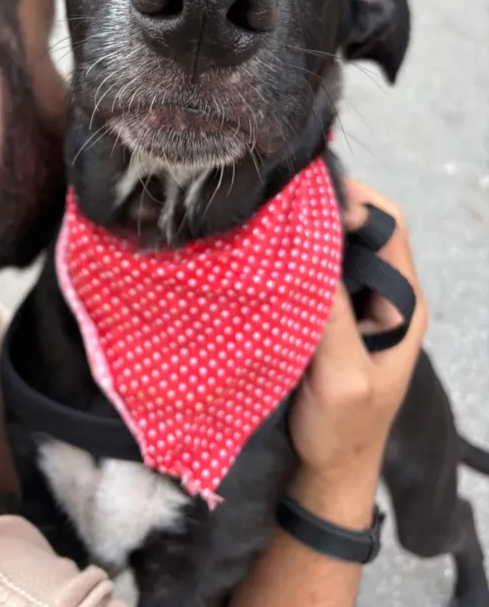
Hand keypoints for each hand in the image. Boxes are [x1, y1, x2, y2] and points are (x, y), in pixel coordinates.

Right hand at [287, 180, 427, 525]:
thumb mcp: (342, 376)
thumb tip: (312, 254)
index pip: (389, 226)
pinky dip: (292, 262)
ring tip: (268, 227)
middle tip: (281, 206)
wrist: (326, 470)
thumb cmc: (343, 429)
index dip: (356, 203)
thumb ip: (333, 318)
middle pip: (359, 230)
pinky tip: (265, 260)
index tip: (312, 198)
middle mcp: (381, 295)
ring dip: (305, 237)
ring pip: (333, 250)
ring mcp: (353, 305)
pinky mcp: (326, 317)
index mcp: (403, 303)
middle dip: (324, 213)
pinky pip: (312, 275)